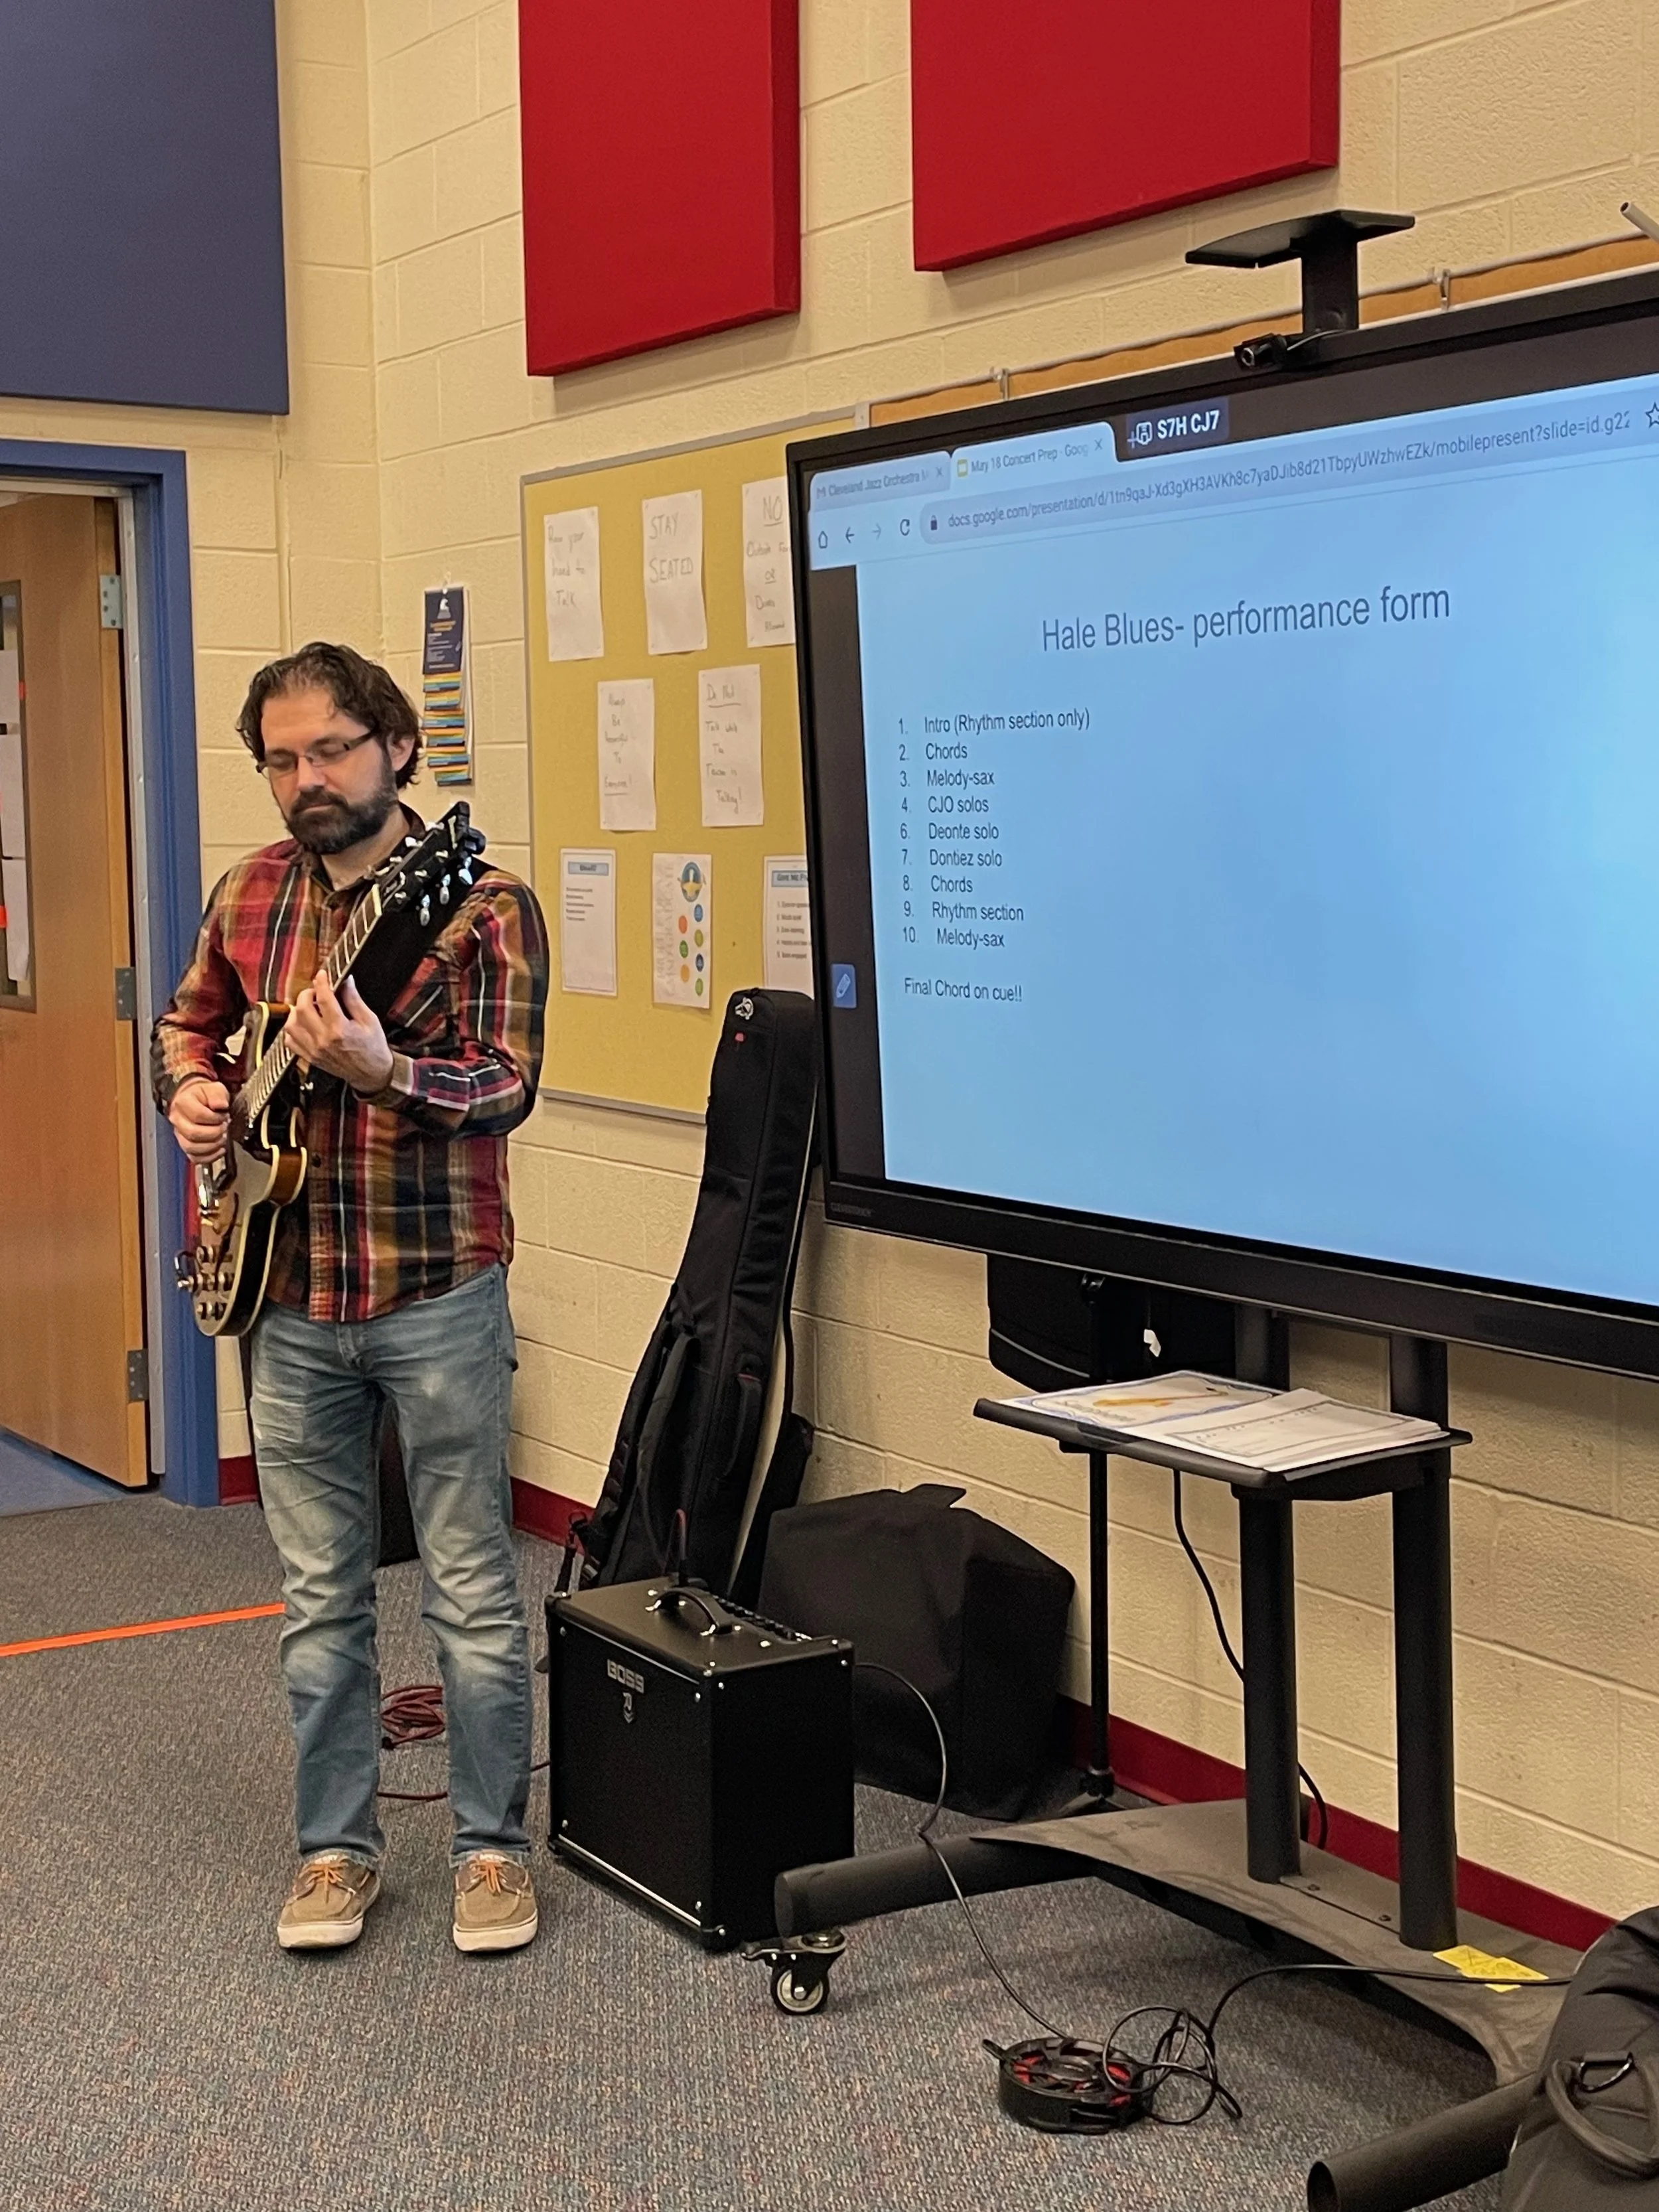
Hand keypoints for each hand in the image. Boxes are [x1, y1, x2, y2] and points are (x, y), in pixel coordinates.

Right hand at [169, 1078, 230, 1162]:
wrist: (197, 1100)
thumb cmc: (205, 1096)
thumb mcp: (214, 1088)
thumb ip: (217, 1095)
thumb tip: (221, 1105)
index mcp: (182, 1103)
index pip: (198, 1115)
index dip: (215, 1118)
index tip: (224, 1116)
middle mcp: (177, 1120)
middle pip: (193, 1133)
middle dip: (214, 1133)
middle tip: (224, 1127)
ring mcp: (180, 1134)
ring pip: (192, 1148)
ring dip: (212, 1145)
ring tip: (222, 1138)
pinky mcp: (185, 1145)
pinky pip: (194, 1158)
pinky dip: (209, 1157)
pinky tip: (219, 1149)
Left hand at [284, 971, 394, 1095]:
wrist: (372, 1075)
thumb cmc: (373, 1048)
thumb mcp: (370, 1020)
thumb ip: (354, 1000)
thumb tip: (346, 981)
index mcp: (340, 1029)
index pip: (324, 998)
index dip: (321, 982)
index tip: (322, 975)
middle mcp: (323, 1040)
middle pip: (302, 1009)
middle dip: (307, 994)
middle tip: (315, 992)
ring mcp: (314, 1050)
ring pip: (291, 1024)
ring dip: (297, 1011)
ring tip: (308, 1007)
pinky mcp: (310, 1058)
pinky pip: (290, 1041)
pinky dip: (292, 1029)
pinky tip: (303, 1024)